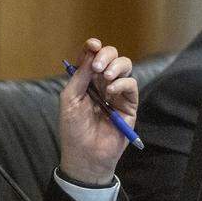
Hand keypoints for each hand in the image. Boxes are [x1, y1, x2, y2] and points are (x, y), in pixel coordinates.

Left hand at [58, 38, 137, 184]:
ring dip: (115, 66)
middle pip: (111, 57)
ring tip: (105, 77)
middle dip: (106, 55)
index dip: (93, 47)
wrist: (85, 155)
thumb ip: (80, 75)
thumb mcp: (70, 99)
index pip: (92, 57)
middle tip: (97, 67)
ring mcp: (117, 93)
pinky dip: (122, 83)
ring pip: (125, 66)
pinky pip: (131, 85)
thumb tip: (90, 52)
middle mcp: (102, 84)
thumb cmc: (73, 129)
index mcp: (85, 81)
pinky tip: (111, 92)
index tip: (92, 45)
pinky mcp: (129, 105)